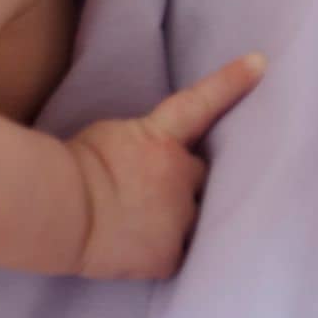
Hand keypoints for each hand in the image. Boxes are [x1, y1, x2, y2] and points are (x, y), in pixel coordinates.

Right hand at [65, 53, 264, 280]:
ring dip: (176, 219)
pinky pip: (176, 254)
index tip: (260, 62)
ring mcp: (180, 218)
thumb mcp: (109, 136)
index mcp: (160, 139)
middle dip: (186, 182)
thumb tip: (154, 156)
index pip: (201, 104)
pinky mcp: (170, 256)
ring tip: (141, 225)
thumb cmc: (71, 167)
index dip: (231, 82)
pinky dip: (159, 251)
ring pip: (194, 219)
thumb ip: (144, 143)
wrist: (58, 209)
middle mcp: (180, 176)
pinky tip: (135, 249)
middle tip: (152, 190)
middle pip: (202, 175)